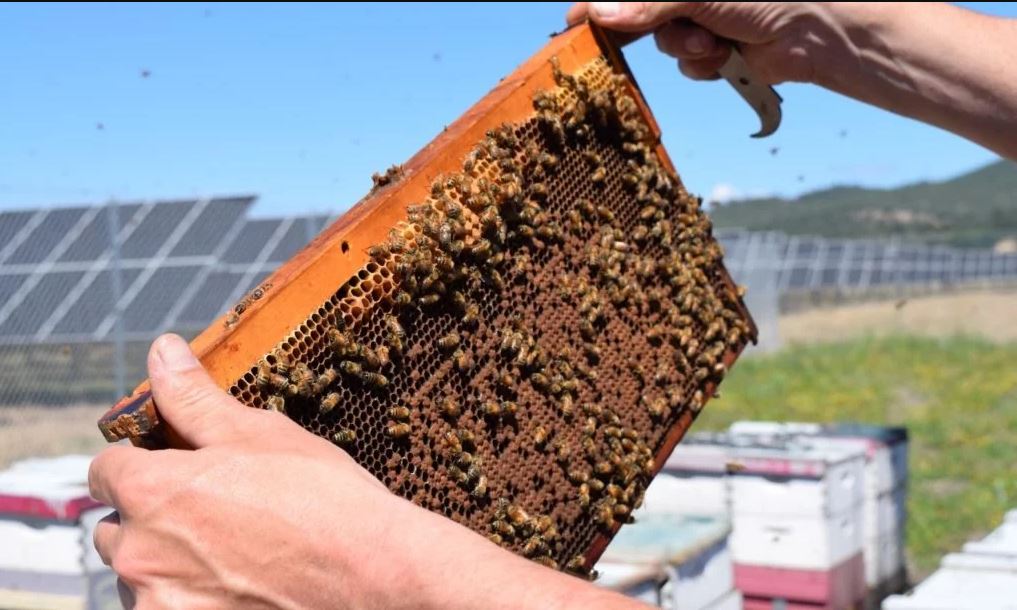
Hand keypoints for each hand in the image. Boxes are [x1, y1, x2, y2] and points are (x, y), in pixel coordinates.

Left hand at [89, 334, 646, 608]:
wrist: (402, 593)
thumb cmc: (354, 512)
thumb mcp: (284, 436)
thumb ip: (210, 392)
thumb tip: (167, 344)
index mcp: (171, 497)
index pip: (120, 459)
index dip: (157, 444)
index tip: (194, 440)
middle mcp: (161, 561)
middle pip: (130, 523)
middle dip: (172, 504)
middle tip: (247, 496)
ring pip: (158, 575)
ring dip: (197, 553)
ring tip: (276, 537)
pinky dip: (222, 592)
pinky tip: (282, 574)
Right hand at [567, 2, 824, 83]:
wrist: (815, 28)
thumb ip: (648, 3)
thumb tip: (599, 12)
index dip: (602, 4)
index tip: (574, 22)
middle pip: (641, 14)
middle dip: (644, 28)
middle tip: (611, 43)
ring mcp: (701, 20)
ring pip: (664, 42)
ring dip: (684, 46)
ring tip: (711, 41)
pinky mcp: (714, 51)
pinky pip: (687, 64)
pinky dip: (702, 63)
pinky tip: (726, 54)